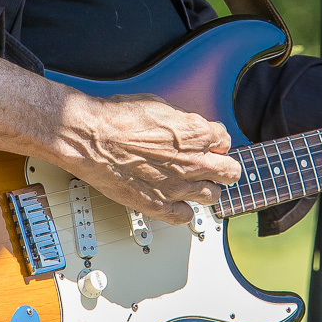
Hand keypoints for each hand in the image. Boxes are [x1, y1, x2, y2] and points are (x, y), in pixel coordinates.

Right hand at [54, 92, 241, 225]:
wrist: (92, 138)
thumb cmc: (118, 119)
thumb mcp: (158, 105)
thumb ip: (181, 121)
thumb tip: (187, 126)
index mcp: (196, 133)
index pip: (225, 140)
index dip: (215, 141)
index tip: (209, 143)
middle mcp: (193, 162)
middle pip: (230, 171)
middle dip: (223, 167)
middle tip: (213, 166)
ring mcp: (178, 186)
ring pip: (212, 196)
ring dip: (205, 189)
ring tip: (193, 184)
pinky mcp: (159, 205)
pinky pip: (185, 216)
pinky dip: (182, 210)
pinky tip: (175, 201)